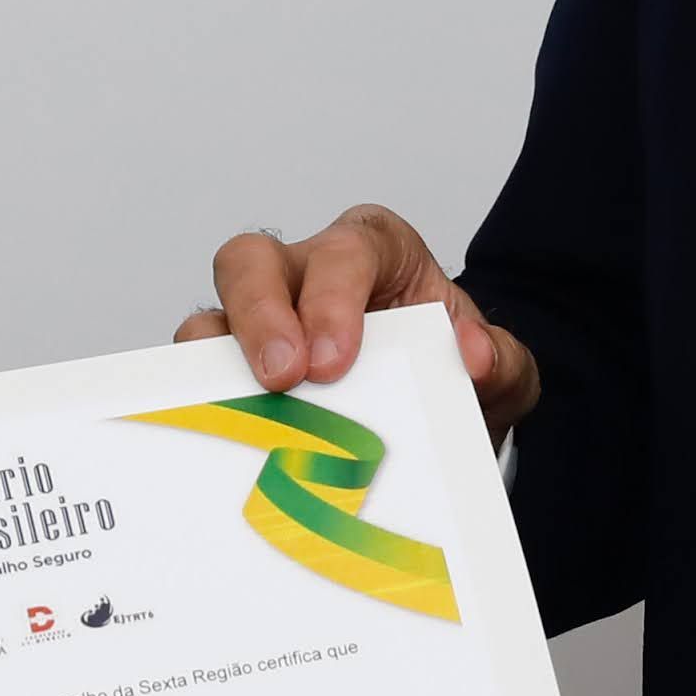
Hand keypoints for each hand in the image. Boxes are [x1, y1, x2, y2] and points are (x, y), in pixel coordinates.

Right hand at [178, 205, 543, 444]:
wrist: (441, 422)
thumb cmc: (455, 376)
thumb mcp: (500, 374)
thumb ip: (501, 361)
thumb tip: (473, 356)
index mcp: (372, 255)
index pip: (343, 251)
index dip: (331, 296)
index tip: (334, 359)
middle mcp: (304, 276)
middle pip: (253, 262)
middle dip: (260, 315)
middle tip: (282, 379)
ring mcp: (260, 325)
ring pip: (210, 316)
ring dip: (217, 362)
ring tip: (238, 413)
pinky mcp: (232, 375)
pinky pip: (194, 378)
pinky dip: (197, 403)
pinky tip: (216, 444)